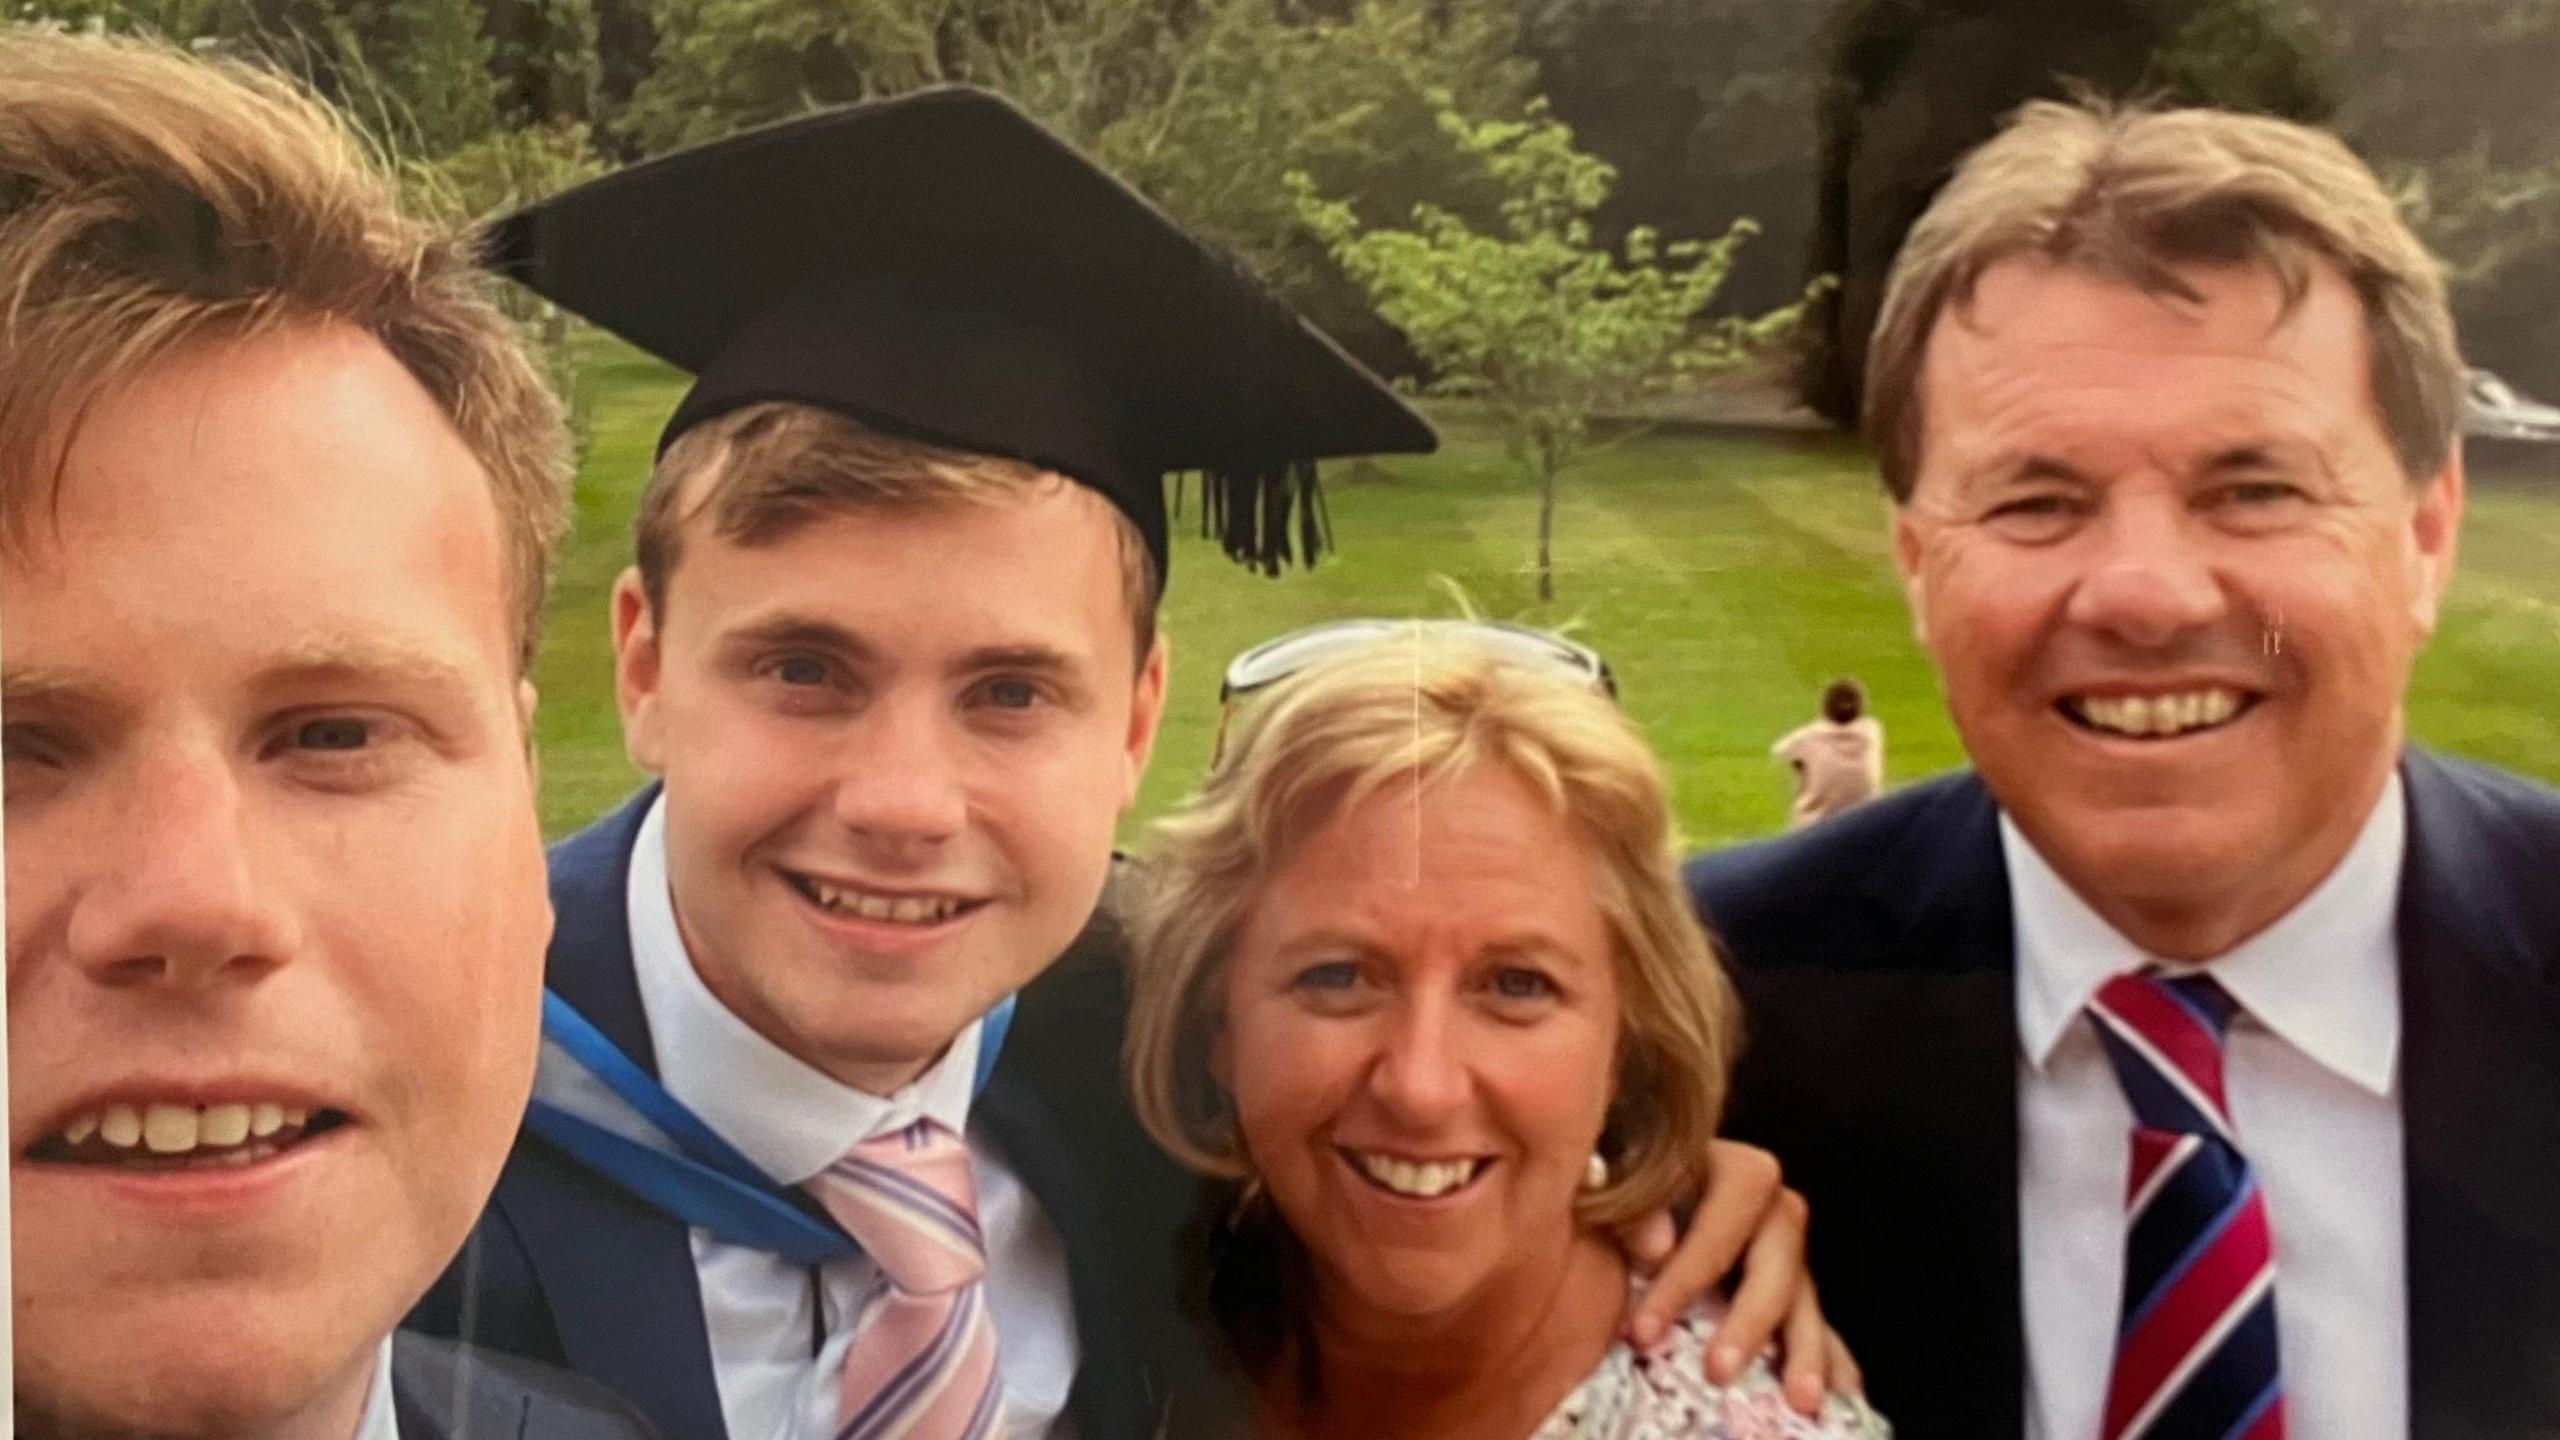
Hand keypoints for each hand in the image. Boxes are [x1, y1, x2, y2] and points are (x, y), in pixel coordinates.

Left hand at [1615, 1139, 1863, 1415]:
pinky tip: (1841, 1392)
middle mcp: (1765, 1205)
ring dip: (1805, 1346)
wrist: (1633, 1211)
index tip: (1645, 1330)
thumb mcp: (1610, 1185)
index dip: (1690, 1270)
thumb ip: (1627, 1204)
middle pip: (1780, 1251)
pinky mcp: (1791, 1291)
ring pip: (1804, 1293)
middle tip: (1719, 1371)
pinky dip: (1830, 1357)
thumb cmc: (1615, 1191)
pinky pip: (1820, 1324)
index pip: (1725, 1208)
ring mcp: (1783, 1250)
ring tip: (1801, 1398)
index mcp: (1724, 1166)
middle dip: (1751, 1316)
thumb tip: (1656, 1245)